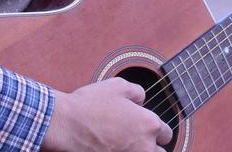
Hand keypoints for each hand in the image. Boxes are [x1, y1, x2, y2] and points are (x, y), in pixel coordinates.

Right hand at [42, 77, 172, 151]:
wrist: (65, 124)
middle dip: (150, 145)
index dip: (157, 130)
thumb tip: (141, 99)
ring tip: (125, 145)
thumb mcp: (118, 86)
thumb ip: (137, 92)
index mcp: (149, 124)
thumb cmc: (90, 104)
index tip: (147, 129)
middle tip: (135, 139)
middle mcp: (144, 146)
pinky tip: (112, 148)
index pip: (166, 133)